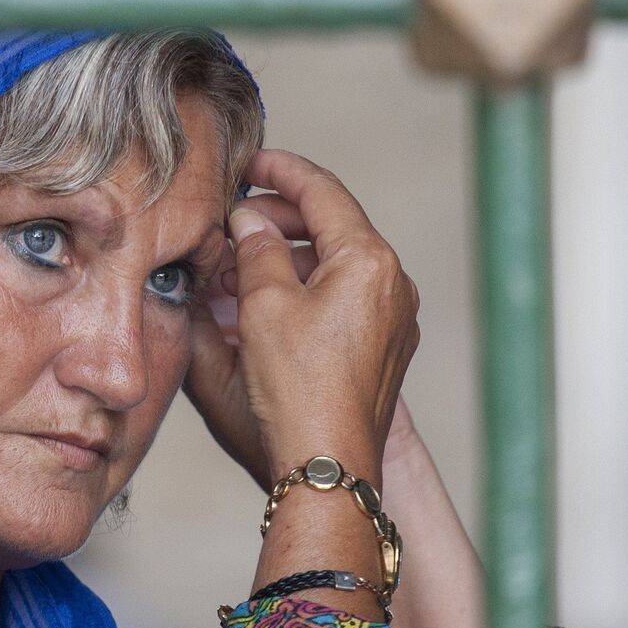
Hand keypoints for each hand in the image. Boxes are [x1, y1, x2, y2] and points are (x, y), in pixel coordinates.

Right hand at [184, 149, 419, 487]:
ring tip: (238, 267)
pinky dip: (305, 288)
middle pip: (332, 226)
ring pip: (335, 264)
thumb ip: (257, 249)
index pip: (324, 191)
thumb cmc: (298, 391)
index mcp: (370, 261)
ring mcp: (393, 318)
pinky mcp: (383, 348)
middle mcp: (393, 284)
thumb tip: (251, 221)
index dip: (281, 170)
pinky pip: (343, 298)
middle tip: (234, 219)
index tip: (251, 162)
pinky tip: (265, 301)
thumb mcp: (263, 305)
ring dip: (287, 257)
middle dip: (278, 218)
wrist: (328, 465)